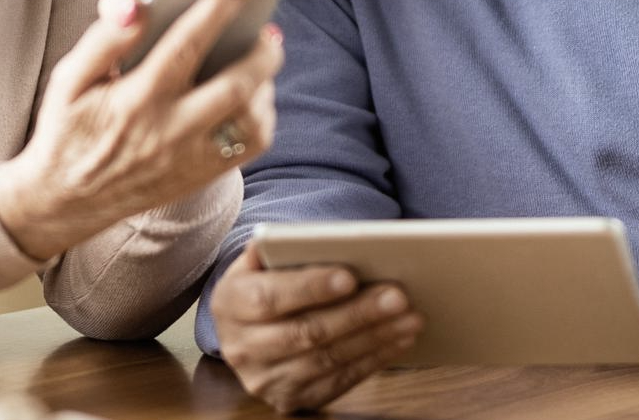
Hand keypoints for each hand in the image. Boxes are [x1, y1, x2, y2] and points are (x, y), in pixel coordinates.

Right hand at [0, 0, 282, 259]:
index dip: (217, 7)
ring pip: (250, 121)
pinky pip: (249, 146)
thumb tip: (138, 6)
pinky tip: (253, 92)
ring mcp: (189, 159)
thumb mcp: (67, 80)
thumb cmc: (68, 127)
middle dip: (261, 50)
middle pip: (234, 87)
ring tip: (262, 54)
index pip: (185, 45)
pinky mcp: (201, 176)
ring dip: (265, 83)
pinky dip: (261, 114)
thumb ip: (102, 40)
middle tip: (268, 25)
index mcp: (134, 100)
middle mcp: (168, 133)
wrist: (66, 202)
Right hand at [211, 242, 422, 412]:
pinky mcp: (290, 400)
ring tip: (409, 317)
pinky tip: (398, 340)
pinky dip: (373, 360)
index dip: (310, 288)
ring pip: (327, 360)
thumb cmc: (265, 282)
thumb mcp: (260, 261)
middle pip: (305, 333)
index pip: (269, 298)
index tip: (350, 276)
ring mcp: (264, 380)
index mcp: (228, 303)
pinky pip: (338, 382)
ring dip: (374, 338)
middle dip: (356, 314)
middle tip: (398, 295)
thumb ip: (280, 249)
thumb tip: (317, 238)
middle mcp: (241, 347)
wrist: (247, 329)